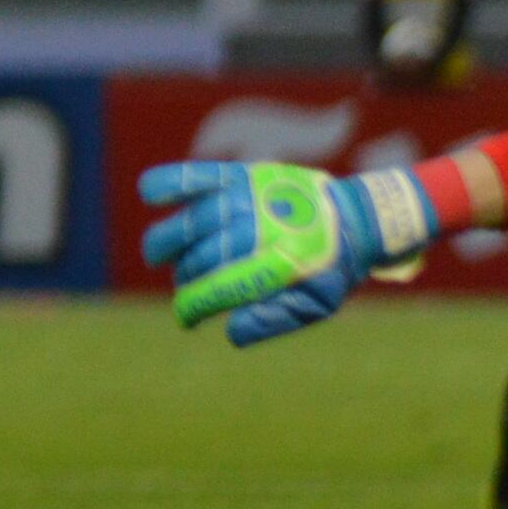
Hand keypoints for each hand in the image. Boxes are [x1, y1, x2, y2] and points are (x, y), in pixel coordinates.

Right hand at [138, 160, 423, 342]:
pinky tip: (150, 194)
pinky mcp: (245, 175)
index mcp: (284, 264)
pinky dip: (171, 181)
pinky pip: (200, 175)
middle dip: (185, 277)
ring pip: (193, 220)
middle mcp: (265, 228)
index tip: (185, 317)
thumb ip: (273, 320)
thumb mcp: (315, 303)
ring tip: (159, 255)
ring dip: (168, 241)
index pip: (222, 288)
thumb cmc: (328, 268)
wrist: (356, 218)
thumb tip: (229, 333)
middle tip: (186, 286)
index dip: (194, 306)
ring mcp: (253, 198)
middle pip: (204, 256)